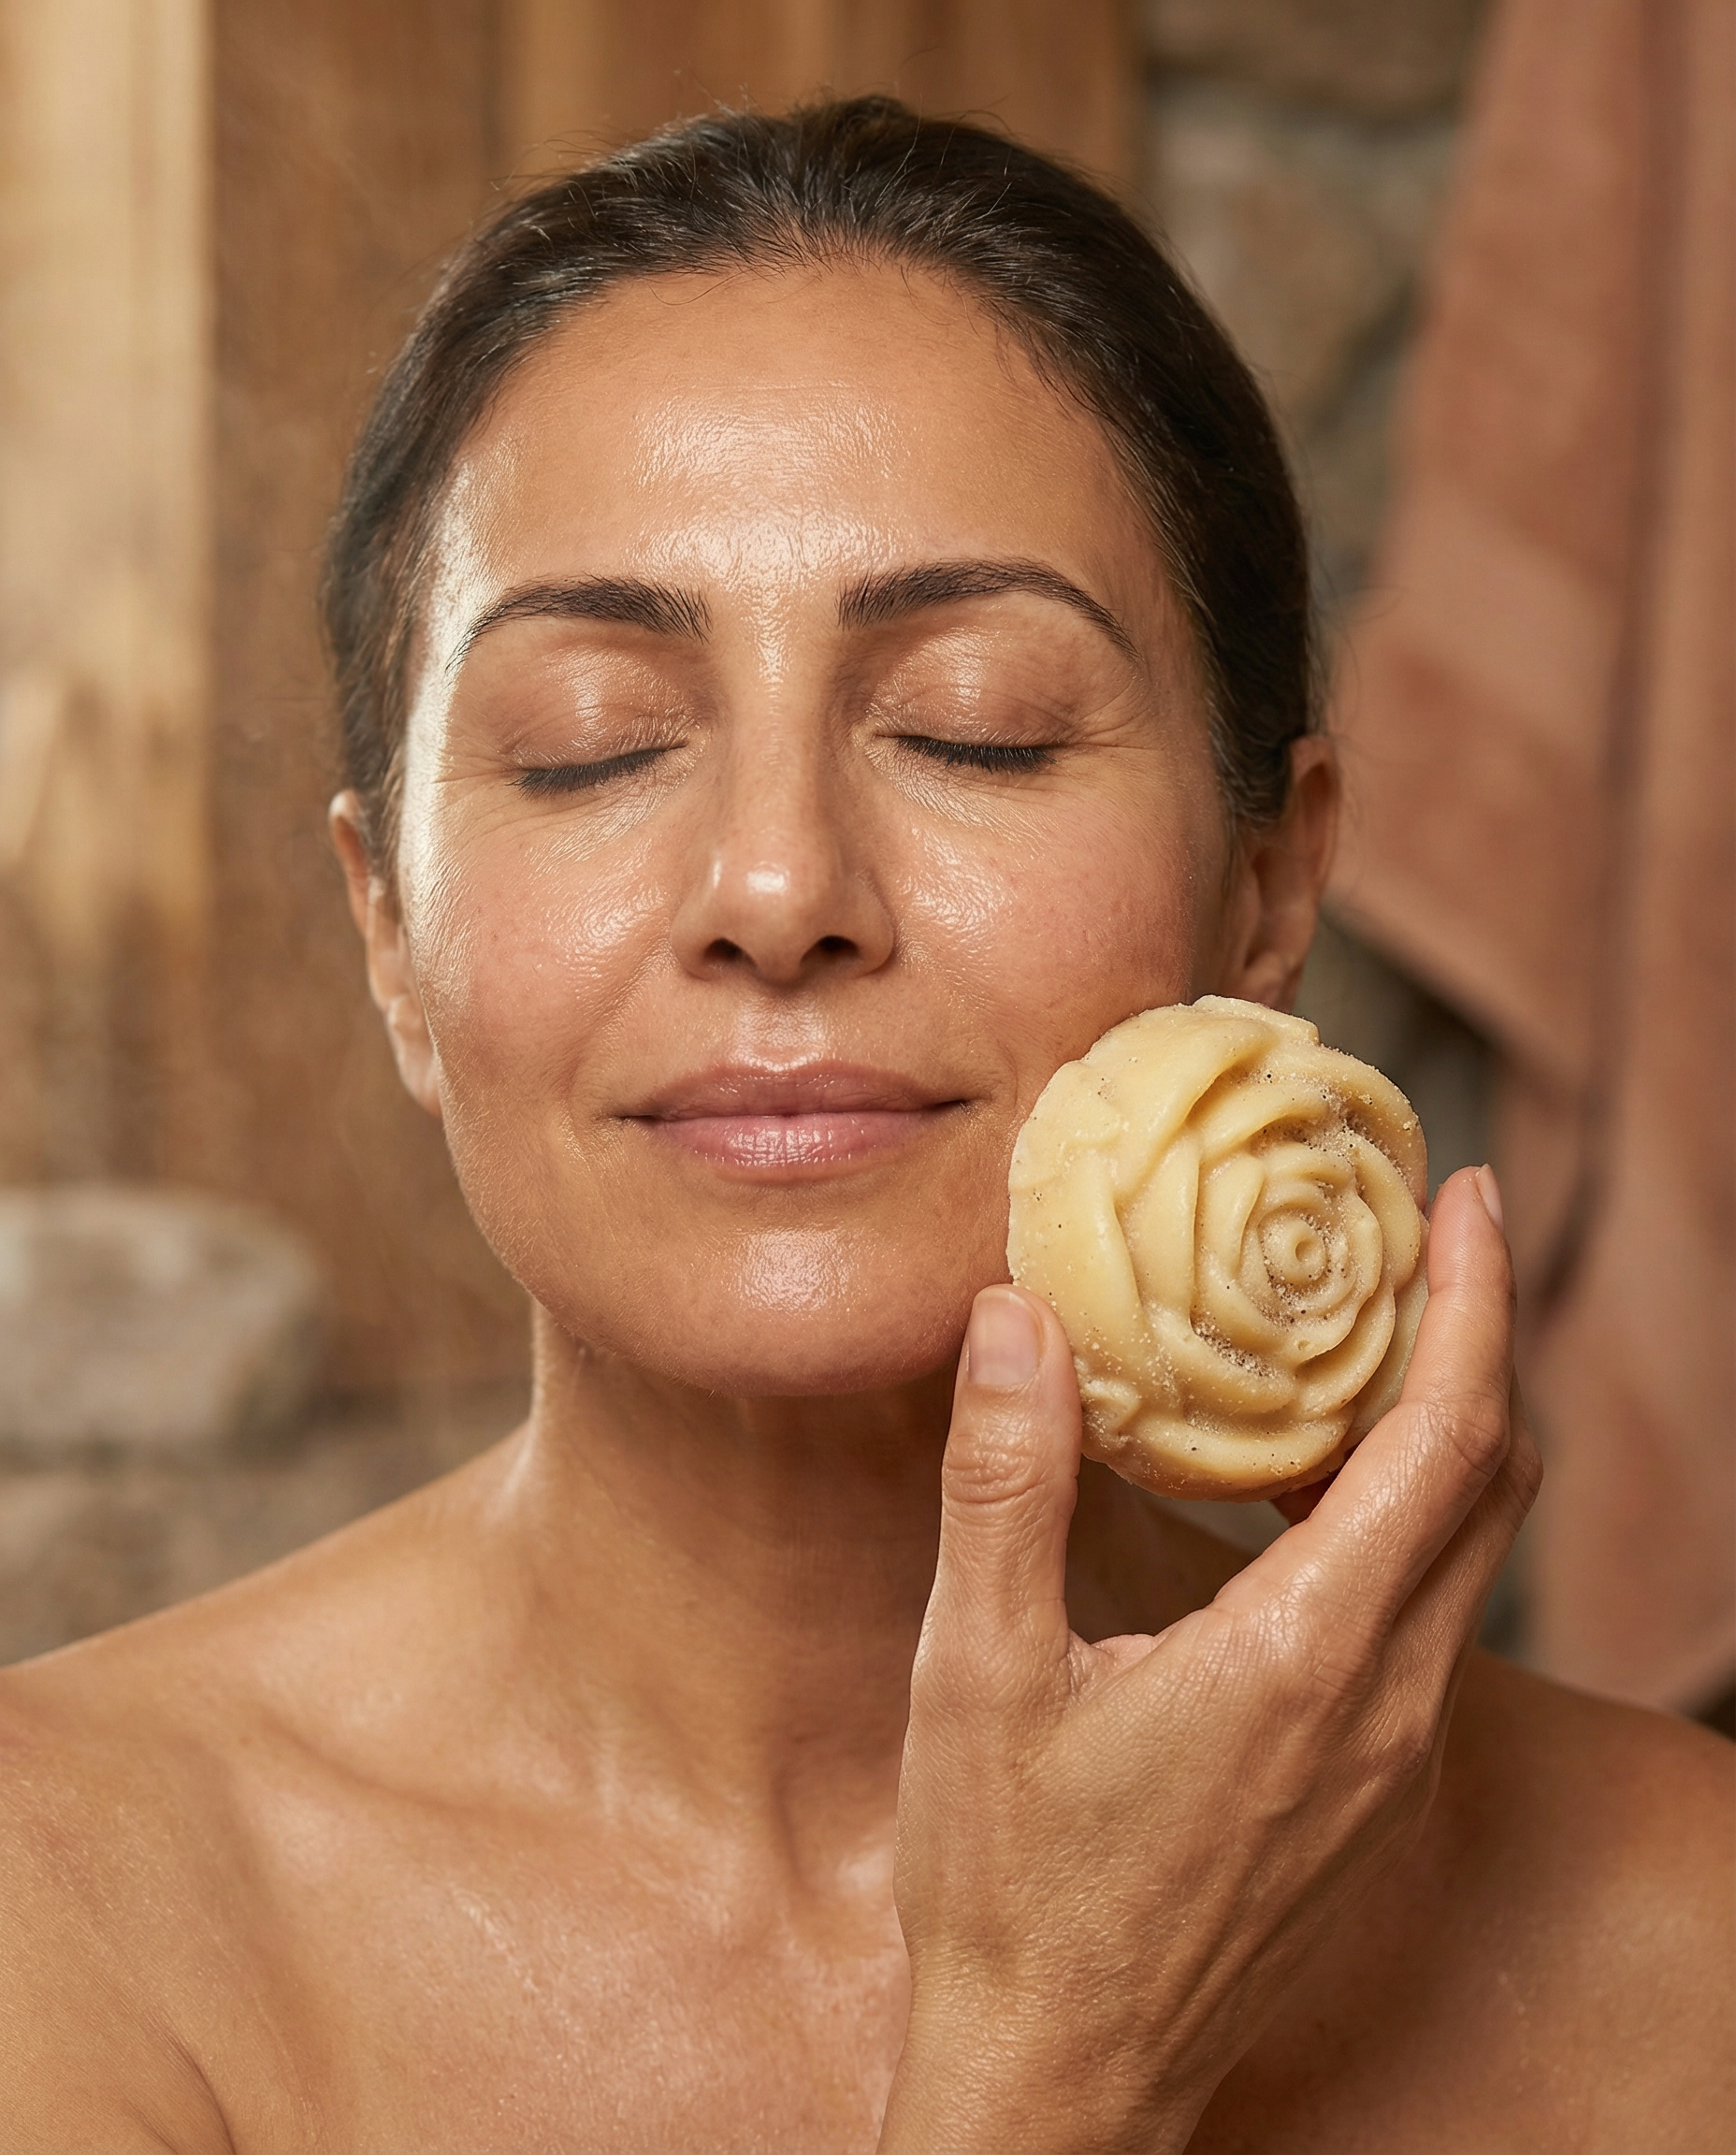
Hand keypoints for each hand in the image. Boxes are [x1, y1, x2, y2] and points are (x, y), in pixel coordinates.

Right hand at [878, 1166, 1538, 2154]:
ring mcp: (1392, 1757)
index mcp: (1308, 1660)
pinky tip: (1304, 1493)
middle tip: (1420, 1237)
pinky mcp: (1370, 1792)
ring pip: (1470, 1552)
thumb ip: (1005, 1483)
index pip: (1448, 1442)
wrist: (1062, 2079)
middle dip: (1478, 1342)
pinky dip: (1404, 1516)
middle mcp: (1387, 1704)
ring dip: (1442, 1430)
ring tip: (1357, 1341)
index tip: (1469, 1196)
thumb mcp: (977, 1672)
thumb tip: (1013, 1317)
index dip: (1475, 1303)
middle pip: (1495, 1484)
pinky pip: (1430, 1615)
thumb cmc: (1014, 1887)